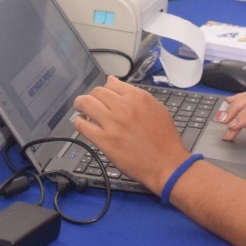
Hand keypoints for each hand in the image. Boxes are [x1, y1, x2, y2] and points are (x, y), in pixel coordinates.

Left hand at [71, 77, 189, 193]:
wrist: (167, 164)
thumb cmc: (164, 139)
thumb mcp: (156, 108)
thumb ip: (133, 94)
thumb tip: (112, 81)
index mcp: (137, 97)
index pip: (111, 84)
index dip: (105, 90)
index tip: (104, 98)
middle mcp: (123, 107)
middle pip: (96, 92)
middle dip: (93, 97)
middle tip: (92, 105)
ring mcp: (113, 123)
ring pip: (85, 104)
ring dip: (80, 105)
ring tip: (82, 111)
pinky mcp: (105, 140)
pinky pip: (82, 126)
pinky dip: (78, 122)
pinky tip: (82, 124)